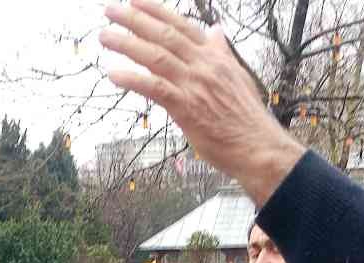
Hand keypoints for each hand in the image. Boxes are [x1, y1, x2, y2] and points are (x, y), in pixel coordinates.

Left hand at [102, 0, 304, 206]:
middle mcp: (203, 65)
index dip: (155, 11)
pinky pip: (156, 88)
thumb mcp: (237, 76)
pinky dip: (133, 79)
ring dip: (127, 44)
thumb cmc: (247, 116)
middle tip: (110, 9)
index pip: (181, 25)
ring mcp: (195, 85)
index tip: (134, 0)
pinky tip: (113, 74)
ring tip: (104, 36)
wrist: (259, 146)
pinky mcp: (187, 109)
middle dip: (134, 20)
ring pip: (156, 57)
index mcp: (214, 56)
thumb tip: (216, 31)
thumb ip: (221, 52)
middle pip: (164, 35)